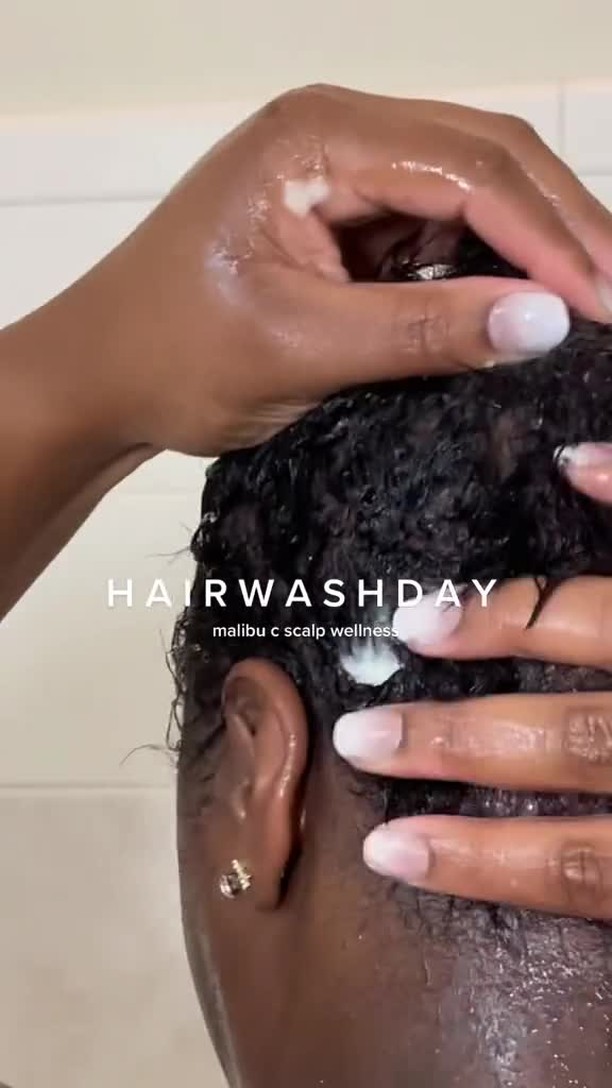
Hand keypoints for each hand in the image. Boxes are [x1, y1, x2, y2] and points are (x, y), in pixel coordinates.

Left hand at [41, 84, 611, 455]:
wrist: (103, 373)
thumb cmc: (174, 354)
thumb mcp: (300, 347)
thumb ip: (423, 329)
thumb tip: (547, 321)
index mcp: (319, 137)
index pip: (470, 170)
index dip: (550, 239)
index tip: (605, 306)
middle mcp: (341, 130)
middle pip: (488, 157)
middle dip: (563, 228)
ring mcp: (347, 169)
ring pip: (476, 186)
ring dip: (536, 242)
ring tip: (593, 301)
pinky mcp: (351, 213)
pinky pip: (443, 226)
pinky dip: (491, 262)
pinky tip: (529, 301)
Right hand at [333, 444, 611, 920]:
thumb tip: (539, 875)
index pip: (582, 864)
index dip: (481, 864)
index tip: (388, 852)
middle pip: (575, 740)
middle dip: (460, 740)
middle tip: (365, 735)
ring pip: (603, 627)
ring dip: (504, 621)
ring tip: (418, 624)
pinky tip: (569, 465)